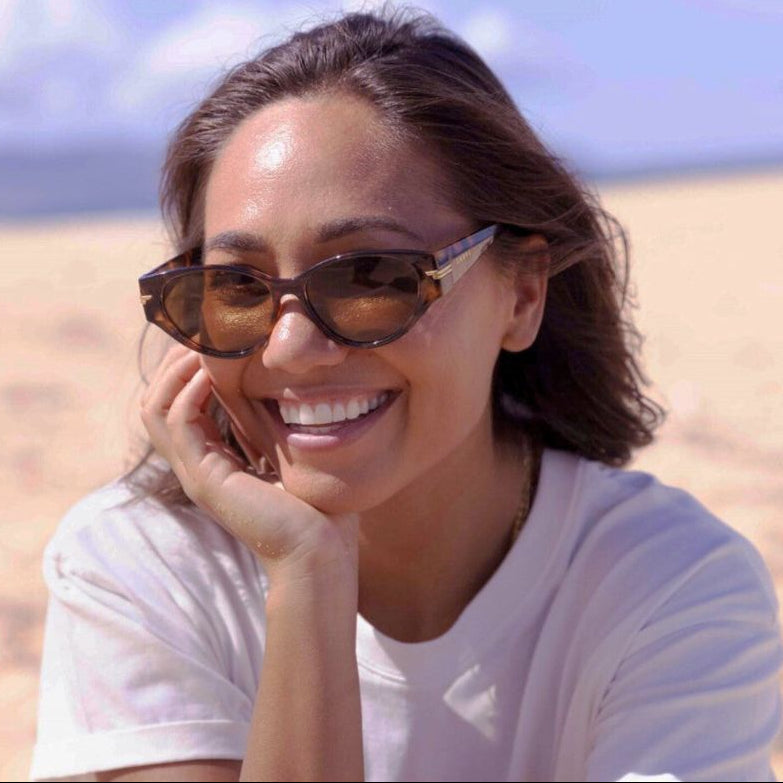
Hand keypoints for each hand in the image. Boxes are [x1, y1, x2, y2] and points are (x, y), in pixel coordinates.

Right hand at [140, 345, 359, 584]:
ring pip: (156, 407)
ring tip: (207, 344)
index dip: (189, 368)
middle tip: (206, 331)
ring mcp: (196, 473)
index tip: (216, 338)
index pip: (179, 404)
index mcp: (213, 460)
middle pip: (158, 401)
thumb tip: (293, 387)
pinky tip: (217, 373)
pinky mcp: (204, 480)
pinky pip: (179, 421)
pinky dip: (192, 390)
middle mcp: (196, 465)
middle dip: (177, 361)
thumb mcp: (292, 453)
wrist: (319, 553)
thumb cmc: (316, 509)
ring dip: (177, 369)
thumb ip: (278, 425)